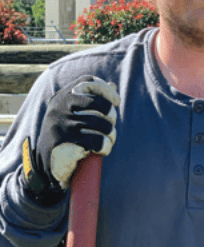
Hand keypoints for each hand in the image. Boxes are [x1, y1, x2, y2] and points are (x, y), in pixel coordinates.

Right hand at [22, 76, 119, 197]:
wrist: (45, 165)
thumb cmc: (66, 137)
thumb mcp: (75, 115)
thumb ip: (92, 99)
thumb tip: (112, 85)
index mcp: (62, 96)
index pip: (88, 81)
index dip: (106, 90)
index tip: (116, 102)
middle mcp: (59, 106)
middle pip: (99, 103)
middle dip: (112, 116)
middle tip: (110, 128)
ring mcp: (61, 123)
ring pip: (101, 123)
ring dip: (111, 134)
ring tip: (109, 141)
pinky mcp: (64, 141)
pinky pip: (97, 140)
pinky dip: (105, 146)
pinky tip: (103, 150)